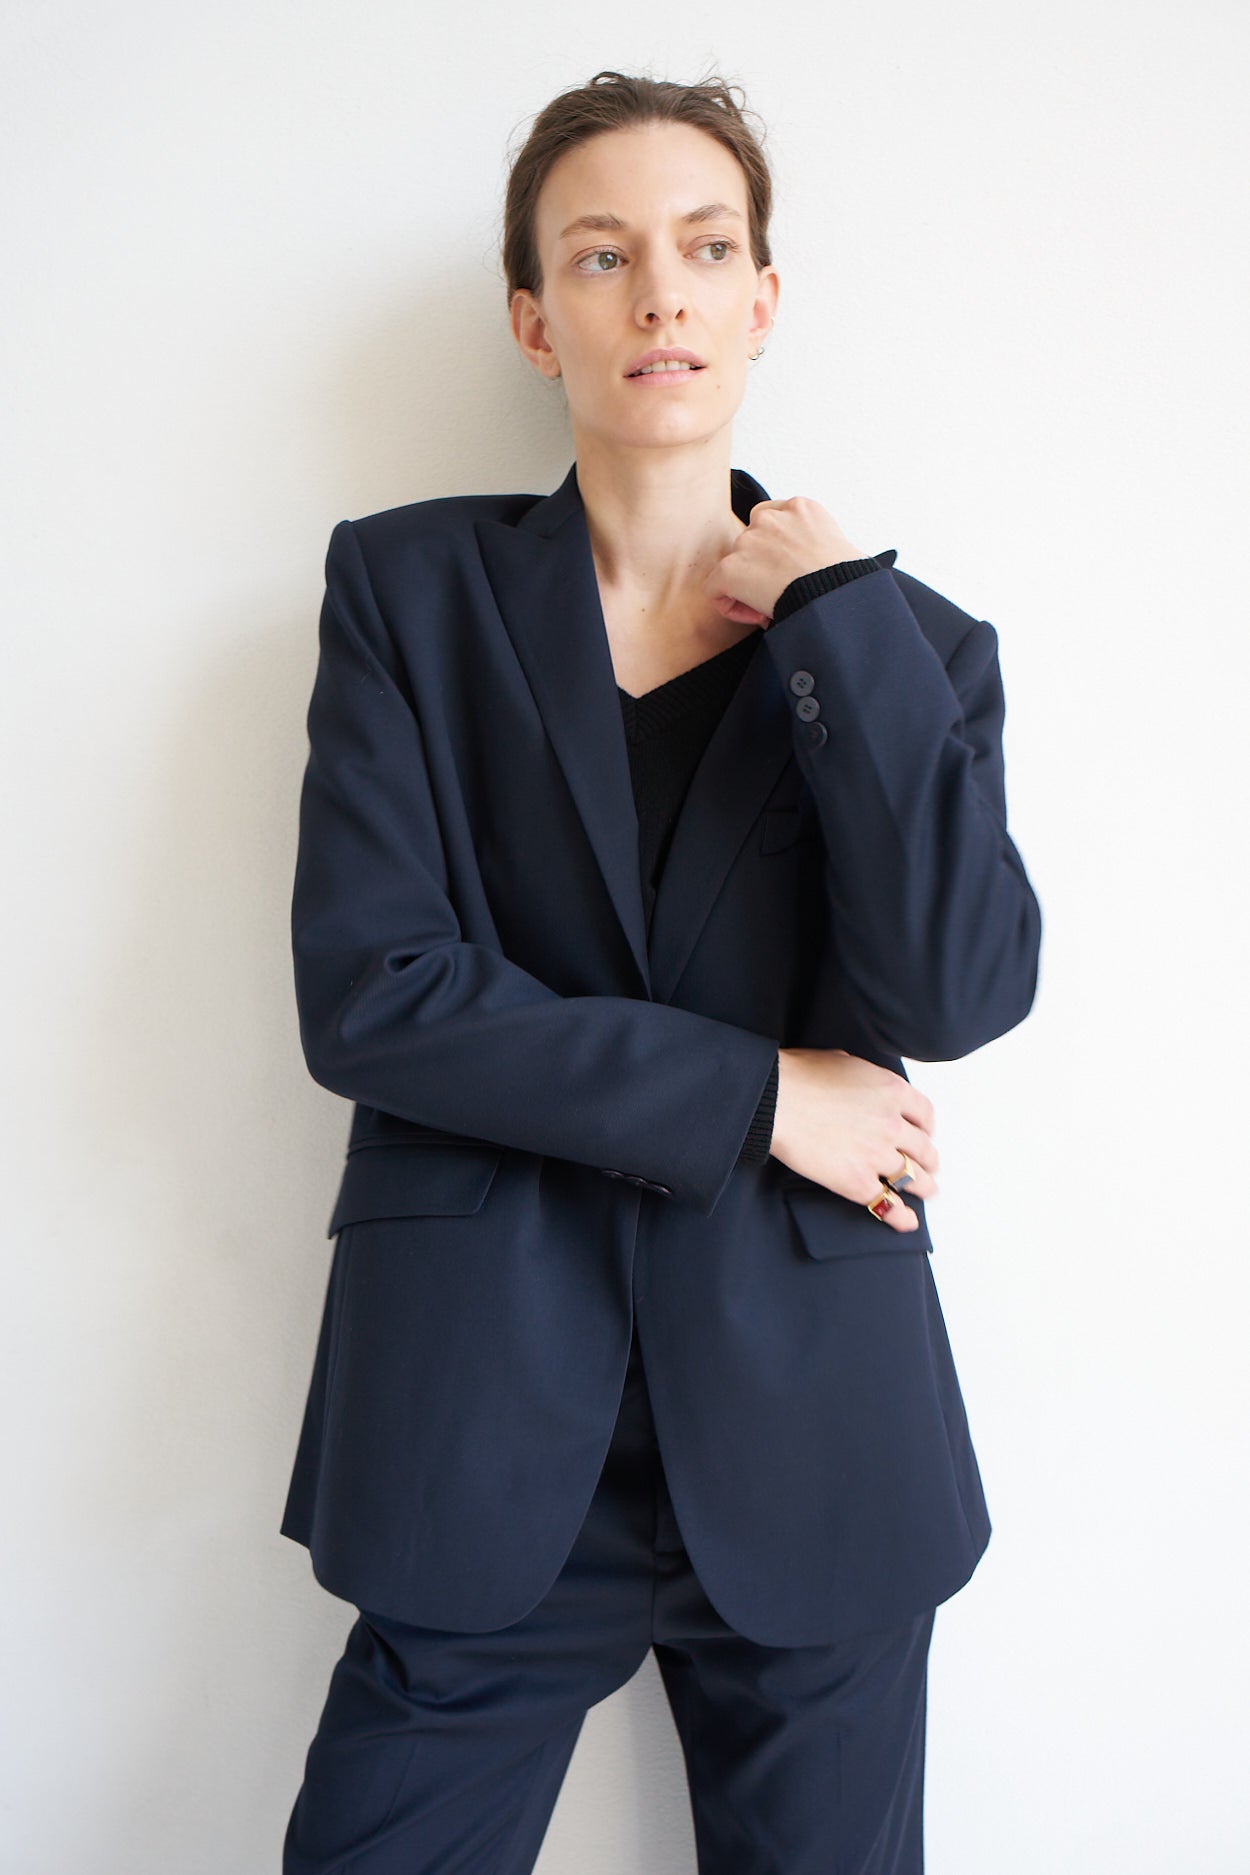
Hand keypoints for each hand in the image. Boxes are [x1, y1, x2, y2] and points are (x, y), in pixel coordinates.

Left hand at [702, 496, 864, 625]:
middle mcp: (770, 517)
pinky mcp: (732, 567)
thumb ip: (816, 543)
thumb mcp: (840, 546)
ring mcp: (749, 540)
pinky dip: (730, 605)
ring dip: (747, 587)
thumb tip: (808, 567)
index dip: (775, 551)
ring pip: (733, 566)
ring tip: (771, 607)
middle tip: (781, 594)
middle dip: (761, 569)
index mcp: (800, 507)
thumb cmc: (848, 582)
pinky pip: (715, 588)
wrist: (838, 596)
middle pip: (750, 543)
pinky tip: (756, 615)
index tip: (790, 574)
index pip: (771, 521)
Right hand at [770, 1048, 938, 1233]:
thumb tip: (864, 1086)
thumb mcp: (845, 1062)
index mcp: (892, 1091)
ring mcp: (877, 1155)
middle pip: (924, 1148)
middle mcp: (892, 1124)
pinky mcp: (857, 1181)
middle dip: (928, 1159)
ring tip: (925, 1191)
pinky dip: (901, 1216)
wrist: (775, 1100)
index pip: (925, 1114)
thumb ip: (866, 1077)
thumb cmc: (799, 1076)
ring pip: (914, 1177)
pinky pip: (888, 1203)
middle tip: (927, 1165)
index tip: (924, 1135)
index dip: (926, 1128)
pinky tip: (906, 1221)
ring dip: (923, 1186)